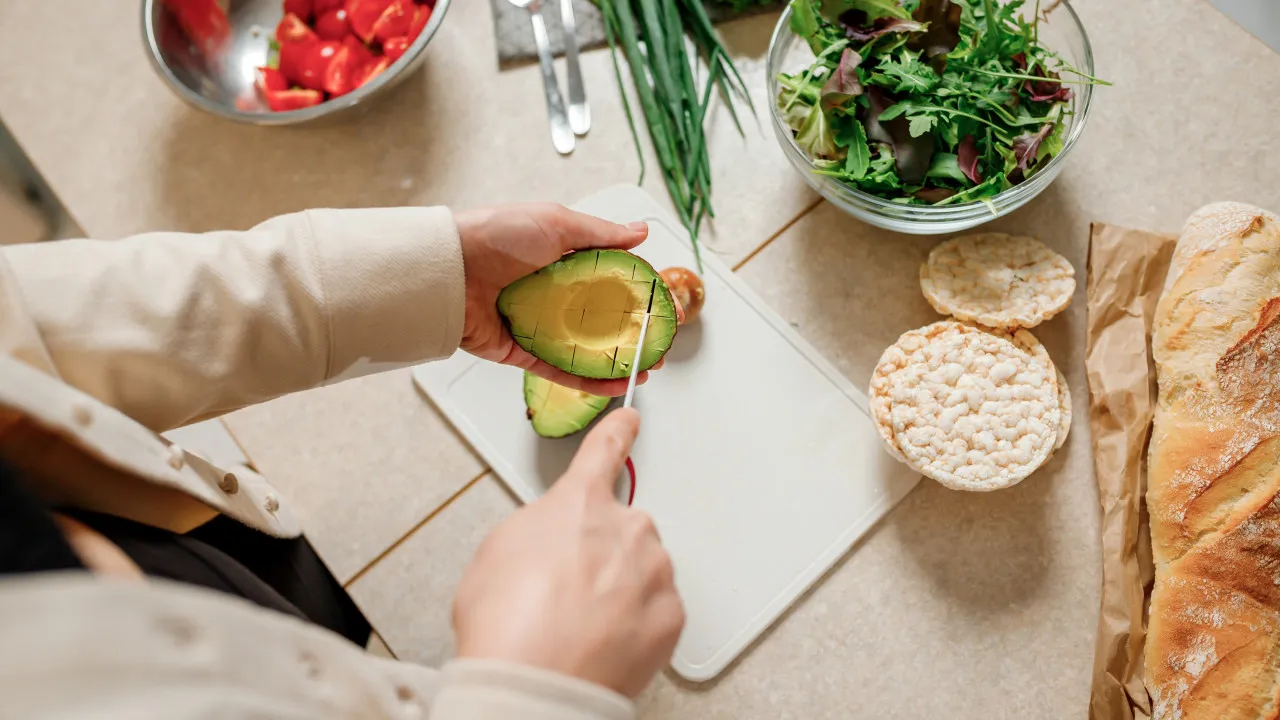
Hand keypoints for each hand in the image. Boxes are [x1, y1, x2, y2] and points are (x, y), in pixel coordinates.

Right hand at [452, 408, 684, 697]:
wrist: (535, 683)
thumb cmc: (507, 624)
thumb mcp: (497, 551)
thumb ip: (537, 528)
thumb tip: (550, 538)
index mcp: (579, 504)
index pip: (604, 451)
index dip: (619, 431)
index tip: (631, 419)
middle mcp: (627, 528)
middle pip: (621, 529)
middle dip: (600, 553)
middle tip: (565, 592)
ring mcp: (654, 572)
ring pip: (643, 570)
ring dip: (619, 590)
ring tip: (578, 625)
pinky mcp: (671, 616)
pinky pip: (656, 610)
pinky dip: (635, 625)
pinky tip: (602, 642)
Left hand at [456, 203, 656, 396]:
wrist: (448, 268)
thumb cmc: (496, 235)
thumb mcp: (555, 223)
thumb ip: (600, 234)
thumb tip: (640, 232)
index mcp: (558, 262)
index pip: (607, 282)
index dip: (634, 296)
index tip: (660, 307)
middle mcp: (548, 295)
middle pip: (599, 320)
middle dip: (631, 335)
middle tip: (658, 344)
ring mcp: (535, 326)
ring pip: (583, 350)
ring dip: (616, 362)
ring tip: (646, 368)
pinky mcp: (519, 353)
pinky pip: (558, 370)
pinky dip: (588, 380)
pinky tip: (615, 384)